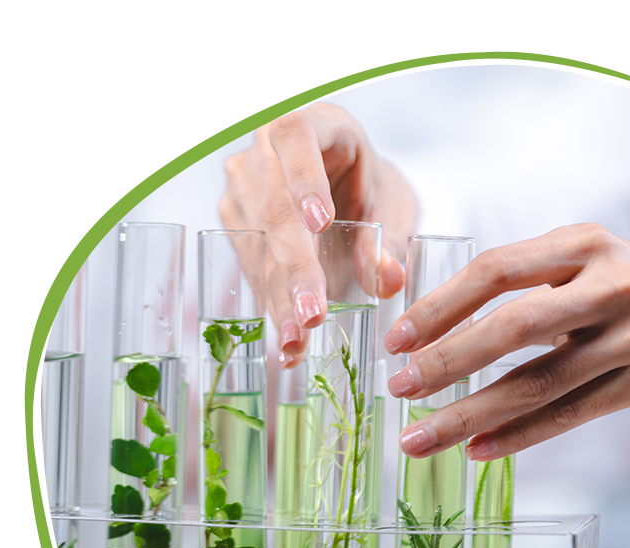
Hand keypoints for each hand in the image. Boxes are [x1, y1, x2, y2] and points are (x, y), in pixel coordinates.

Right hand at [220, 102, 418, 366]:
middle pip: (273, 207)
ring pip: (257, 244)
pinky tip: (289, 342)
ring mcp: (244, 184)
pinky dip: (272, 303)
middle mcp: (266, 149)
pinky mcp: (235, 220)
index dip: (303, 178)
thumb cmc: (372, 187)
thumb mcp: (394, 207)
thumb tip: (390, 280)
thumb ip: (391, 239)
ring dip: (278, 297)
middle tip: (311, 317)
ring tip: (298, 342)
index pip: (295, 136)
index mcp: (315, 122)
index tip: (320, 222)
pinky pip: (251, 265)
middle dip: (293, 268)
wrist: (347, 189)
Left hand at [383, 224, 629, 459]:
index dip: (441, 305)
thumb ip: (534, 280)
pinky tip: (478, 449)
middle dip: (449, 360)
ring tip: (421, 438)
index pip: (497, 269)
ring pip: (539, 382)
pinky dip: (519, 435)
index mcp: (585, 243)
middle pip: (515, 326)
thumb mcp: (595, 260)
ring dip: (472, 413)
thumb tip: (443, 323)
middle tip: (399, 389)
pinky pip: (570, 415)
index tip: (397, 338)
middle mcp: (613, 284)